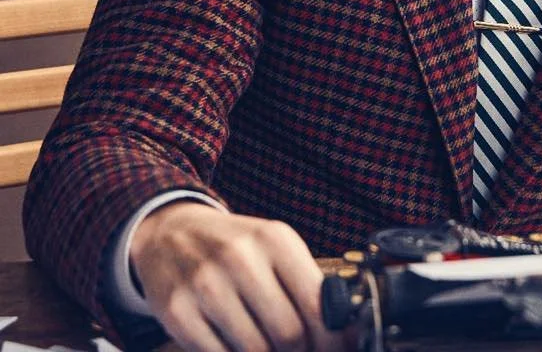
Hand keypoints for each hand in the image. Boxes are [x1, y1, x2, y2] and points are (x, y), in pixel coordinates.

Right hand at [131, 202, 347, 351]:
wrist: (171, 233)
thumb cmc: (236, 247)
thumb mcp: (275, 249)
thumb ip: (307, 286)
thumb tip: (339, 334)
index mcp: (275, 239)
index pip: (316, 304)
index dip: (331, 338)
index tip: (338, 349)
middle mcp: (241, 257)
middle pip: (289, 334)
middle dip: (300, 351)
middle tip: (300, 349)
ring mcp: (206, 284)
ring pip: (255, 351)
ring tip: (267, 343)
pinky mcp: (177, 311)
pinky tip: (235, 343)